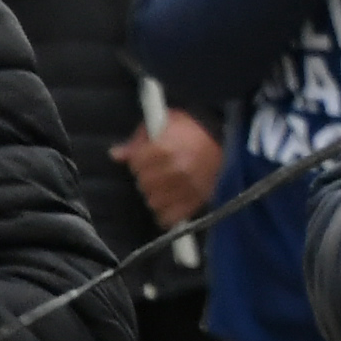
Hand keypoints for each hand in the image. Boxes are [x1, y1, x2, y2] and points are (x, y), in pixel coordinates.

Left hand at [112, 110, 221, 225]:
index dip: (138, 161)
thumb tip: (116, 154)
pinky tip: (168, 203)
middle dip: (146, 178)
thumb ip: (138, 139)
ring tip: (162, 187)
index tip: (145, 159)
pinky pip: (172, 217)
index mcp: (165, 149)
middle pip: (143, 184)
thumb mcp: (163, 123)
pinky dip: (166, 214)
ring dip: (155, 195)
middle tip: (155, 172)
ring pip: (154, 202)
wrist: (224, 139)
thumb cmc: (190, 130)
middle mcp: (175, 170)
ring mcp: (188, 187)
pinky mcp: (198, 200)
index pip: (136, 165)